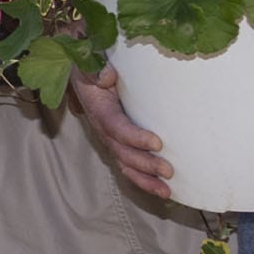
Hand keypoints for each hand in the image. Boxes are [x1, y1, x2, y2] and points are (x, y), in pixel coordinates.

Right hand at [68, 69, 176, 200]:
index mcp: (99, 108)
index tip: (157, 143)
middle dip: (145, 164)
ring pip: (126, 164)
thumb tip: (106, 76)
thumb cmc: (92, 66)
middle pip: (122, 151)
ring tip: (166, 190)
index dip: (134, 137)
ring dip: (145, 179)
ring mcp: (111, 138)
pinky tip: (162, 189)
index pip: (115, 126)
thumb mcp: (88, 62)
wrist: (85, 72)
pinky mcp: (119, 143)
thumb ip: (95, 68)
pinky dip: (144, 179)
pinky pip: (129, 165)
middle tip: (168, 170)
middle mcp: (103, 128)